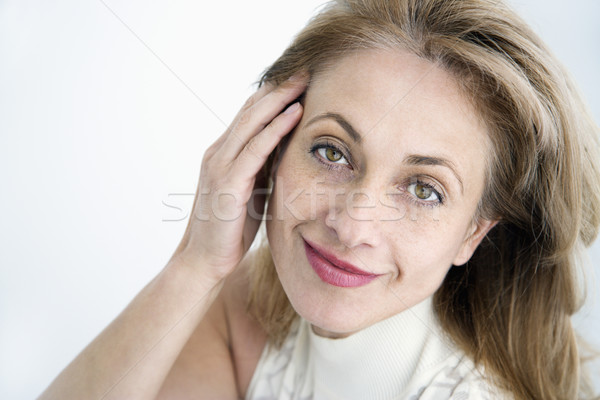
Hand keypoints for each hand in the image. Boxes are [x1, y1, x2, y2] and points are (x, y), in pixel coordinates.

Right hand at [171, 72, 307, 281]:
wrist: (203, 261)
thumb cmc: (229, 229)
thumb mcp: (250, 192)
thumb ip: (261, 170)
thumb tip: (285, 153)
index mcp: (223, 154)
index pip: (249, 115)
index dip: (272, 95)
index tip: (297, 80)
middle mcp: (219, 153)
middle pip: (251, 110)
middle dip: (279, 88)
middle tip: (304, 69)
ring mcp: (221, 165)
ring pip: (252, 122)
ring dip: (280, 99)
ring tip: (304, 80)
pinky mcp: (228, 182)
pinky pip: (256, 148)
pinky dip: (276, 128)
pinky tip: (294, 113)